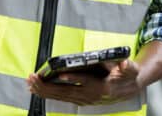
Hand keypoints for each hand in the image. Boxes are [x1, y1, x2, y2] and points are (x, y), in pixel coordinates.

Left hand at [26, 60, 140, 105]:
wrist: (129, 88)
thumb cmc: (127, 75)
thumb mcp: (131, 68)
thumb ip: (127, 67)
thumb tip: (125, 64)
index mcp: (103, 87)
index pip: (86, 83)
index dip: (74, 79)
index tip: (61, 74)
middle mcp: (91, 95)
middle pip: (68, 92)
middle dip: (49, 86)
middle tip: (34, 78)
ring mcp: (84, 98)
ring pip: (61, 96)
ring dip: (44, 90)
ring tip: (30, 82)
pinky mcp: (79, 98)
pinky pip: (61, 97)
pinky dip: (48, 93)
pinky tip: (36, 88)